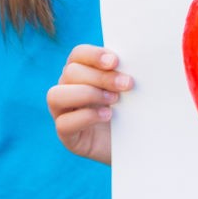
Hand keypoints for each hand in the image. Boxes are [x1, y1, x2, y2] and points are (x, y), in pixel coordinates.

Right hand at [47, 44, 132, 165]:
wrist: (141, 144)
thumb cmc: (137, 110)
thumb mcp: (134, 88)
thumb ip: (129, 71)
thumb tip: (140, 57)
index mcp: (83, 72)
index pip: (78, 55)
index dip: (93, 55)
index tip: (115, 61)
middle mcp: (68, 89)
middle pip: (70, 72)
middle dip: (100, 77)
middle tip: (127, 84)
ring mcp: (64, 113)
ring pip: (56, 95)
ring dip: (87, 94)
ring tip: (114, 100)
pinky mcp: (68, 136)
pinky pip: (63, 123)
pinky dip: (85, 117)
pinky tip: (107, 115)